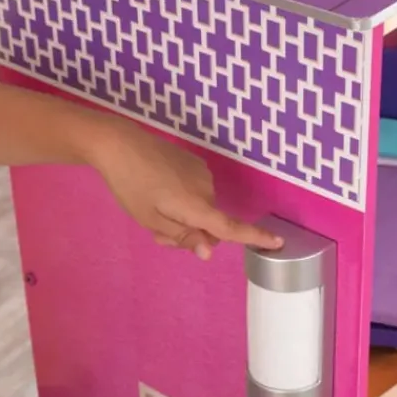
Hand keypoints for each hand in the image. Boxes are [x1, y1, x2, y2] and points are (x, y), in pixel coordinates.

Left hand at [92, 119, 282, 259]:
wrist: (118, 144)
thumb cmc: (131, 187)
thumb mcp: (152, 219)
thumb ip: (184, 236)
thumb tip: (210, 252)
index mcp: (196, 206)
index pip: (230, 227)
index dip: (254, 236)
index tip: (278, 241)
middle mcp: (206, 189)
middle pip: (210, 224)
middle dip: (191, 234)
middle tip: (159, 235)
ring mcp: (201, 173)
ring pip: (202, 208)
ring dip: (184, 217)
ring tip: (152, 210)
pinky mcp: (193, 162)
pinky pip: (196, 192)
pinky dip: (183, 200)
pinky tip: (158, 191)